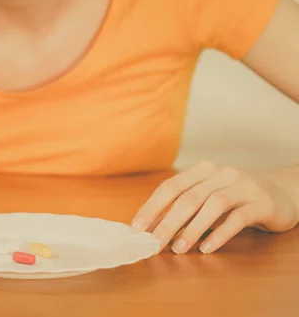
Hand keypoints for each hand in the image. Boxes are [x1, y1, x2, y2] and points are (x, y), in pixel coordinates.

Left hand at [132, 161, 297, 253]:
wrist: (283, 192)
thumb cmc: (236, 198)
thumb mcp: (207, 198)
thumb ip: (183, 208)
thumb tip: (152, 228)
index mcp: (202, 170)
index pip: (170, 187)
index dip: (152, 207)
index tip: (137, 227)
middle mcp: (221, 173)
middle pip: (188, 198)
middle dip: (168, 222)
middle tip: (154, 244)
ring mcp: (243, 186)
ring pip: (213, 205)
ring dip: (193, 229)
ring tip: (178, 249)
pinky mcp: (261, 203)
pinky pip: (238, 218)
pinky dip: (220, 233)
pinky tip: (207, 248)